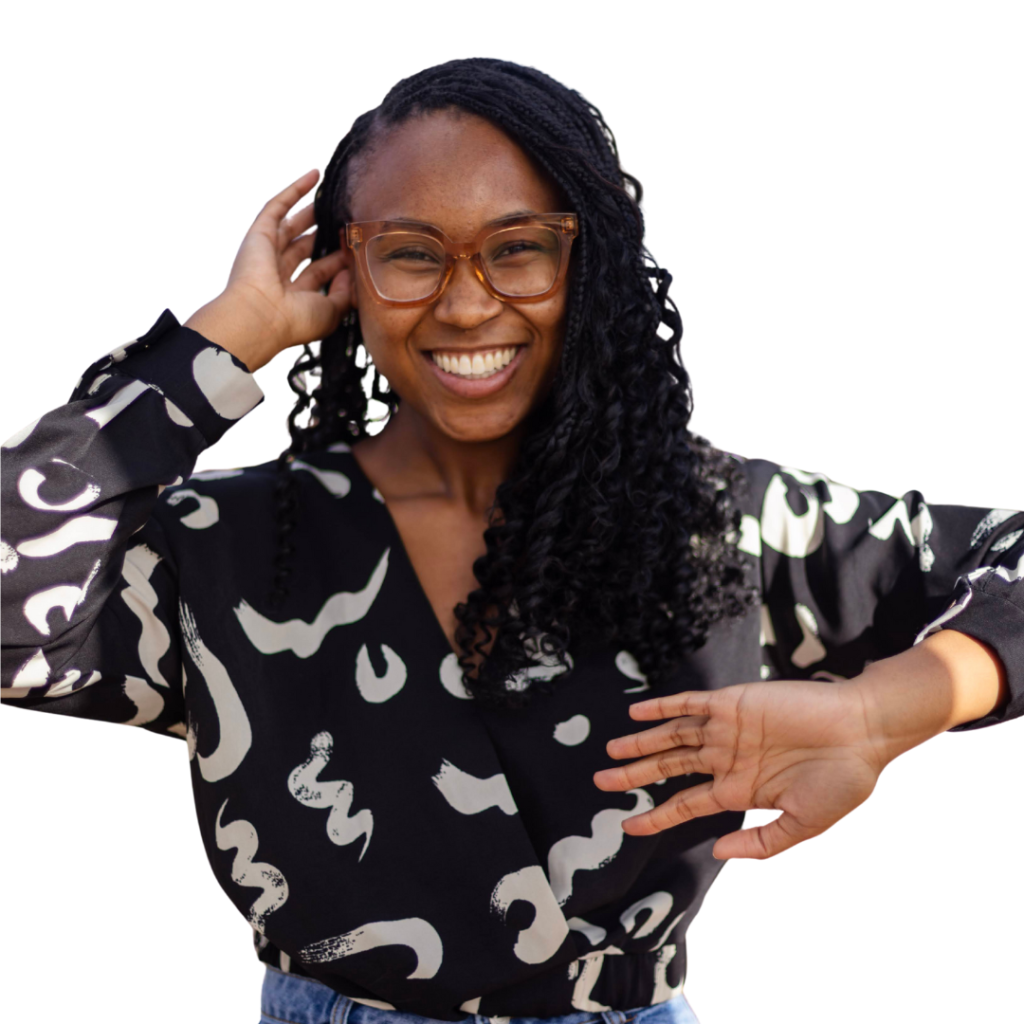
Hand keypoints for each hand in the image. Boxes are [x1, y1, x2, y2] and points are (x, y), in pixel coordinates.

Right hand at [185, 169, 350, 371]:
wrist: (261, 316)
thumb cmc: (295, 321)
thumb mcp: (331, 312)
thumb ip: (345, 294)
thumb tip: (352, 273)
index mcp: (294, 296)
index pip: (320, 273)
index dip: (339, 261)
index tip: (358, 249)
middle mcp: (279, 274)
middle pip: (307, 247)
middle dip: (326, 235)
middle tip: (347, 222)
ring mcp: (268, 252)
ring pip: (293, 225)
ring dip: (313, 210)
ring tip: (334, 197)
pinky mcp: (259, 233)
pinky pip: (277, 206)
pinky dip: (294, 190)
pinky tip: (314, 175)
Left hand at [594, 679, 884, 859]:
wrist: (863, 733)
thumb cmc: (842, 780)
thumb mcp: (802, 825)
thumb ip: (761, 843)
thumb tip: (717, 852)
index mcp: (740, 789)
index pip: (685, 804)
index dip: (655, 816)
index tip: (628, 827)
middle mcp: (727, 759)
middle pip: (669, 767)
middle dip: (635, 776)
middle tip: (600, 783)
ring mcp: (728, 730)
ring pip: (673, 736)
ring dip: (641, 742)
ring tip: (611, 750)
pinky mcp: (733, 703)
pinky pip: (690, 703)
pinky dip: (663, 707)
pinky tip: (637, 712)